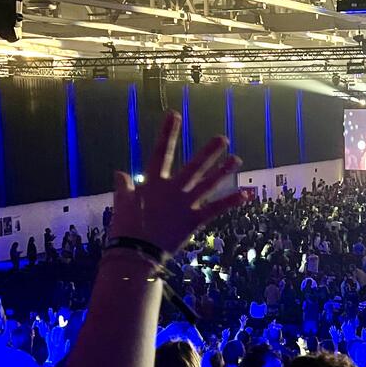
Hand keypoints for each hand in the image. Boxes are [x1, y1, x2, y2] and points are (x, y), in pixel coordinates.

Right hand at [109, 112, 245, 254]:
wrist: (135, 252)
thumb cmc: (126, 227)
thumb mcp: (121, 203)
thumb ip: (124, 186)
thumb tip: (119, 173)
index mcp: (153, 183)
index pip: (160, 152)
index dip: (168, 133)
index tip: (174, 114)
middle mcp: (172, 190)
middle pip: (194, 167)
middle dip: (208, 152)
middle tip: (223, 138)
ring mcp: (185, 204)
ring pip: (208, 184)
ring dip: (223, 171)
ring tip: (237, 159)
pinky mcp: (194, 220)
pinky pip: (216, 209)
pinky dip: (231, 202)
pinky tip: (246, 194)